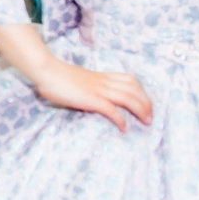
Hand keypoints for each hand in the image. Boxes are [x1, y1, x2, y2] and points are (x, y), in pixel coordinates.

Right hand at [24, 53, 154, 131]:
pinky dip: (121, 119)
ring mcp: (98, 90)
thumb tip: (96, 97)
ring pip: (128, 98)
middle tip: (150, 117)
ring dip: (140, 110)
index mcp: (102, 76)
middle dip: (146, 103)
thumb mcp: (81, 80)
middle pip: (134, 89)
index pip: (130, 80)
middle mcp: (104, 82)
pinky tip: (124, 127)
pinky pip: (112, 109)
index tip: (146, 103)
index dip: (142, 92)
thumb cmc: (59, 77)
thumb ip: (91, 86)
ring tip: (145, 122)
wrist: (47, 71)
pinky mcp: (91, 99)